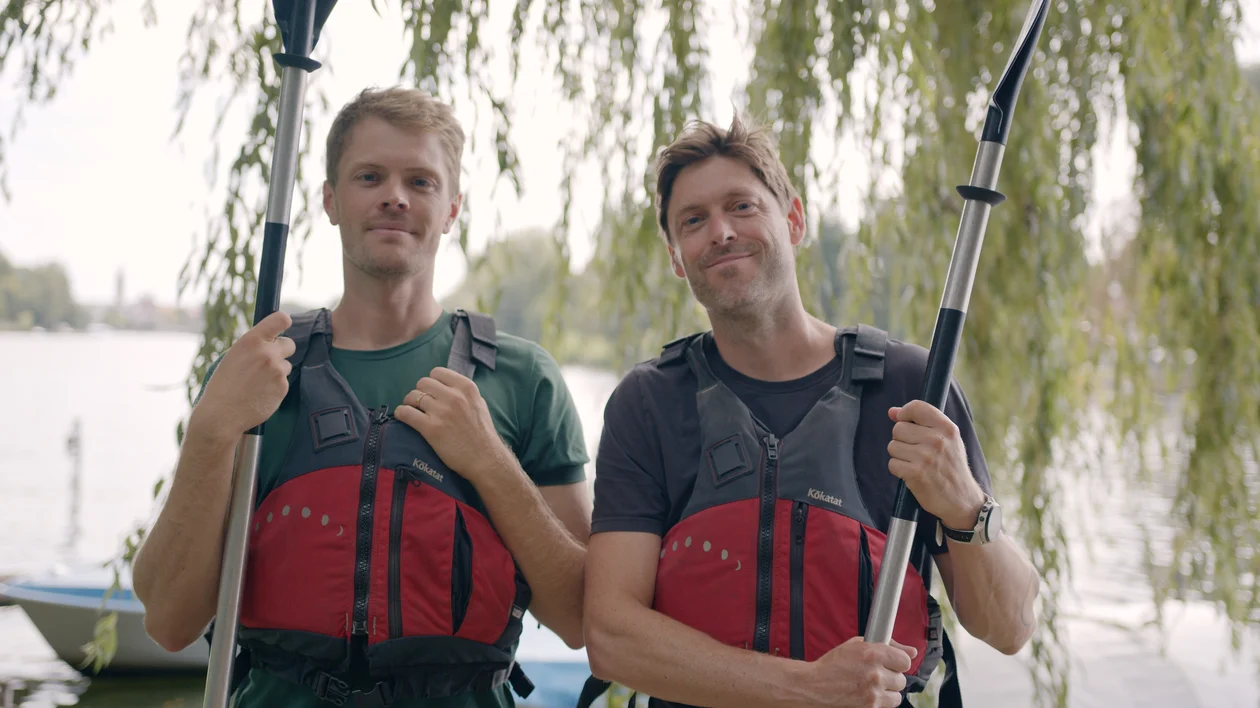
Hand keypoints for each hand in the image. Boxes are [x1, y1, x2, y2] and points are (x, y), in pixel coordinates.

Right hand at [191, 310, 295, 440]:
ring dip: (277, 371)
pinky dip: (275, 387)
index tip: (283, 324)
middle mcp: (267, 353)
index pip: (280, 319)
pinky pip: (284, 382)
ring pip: (286, 365)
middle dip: (281, 350)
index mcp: (251, 341)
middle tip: (268, 361)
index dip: (283, 321)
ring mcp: (278, 370)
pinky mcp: (283, 387)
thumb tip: (273, 340)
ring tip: (256, 383)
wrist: (221, 414)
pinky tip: (260, 393)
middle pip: (290, 344)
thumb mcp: (234, 356)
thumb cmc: (224, 384)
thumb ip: (254, 347)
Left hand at [394, 367, 512, 483]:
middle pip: (423, 383)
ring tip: (413, 411)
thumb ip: (463, 393)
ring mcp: (441, 412)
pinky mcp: (431, 428)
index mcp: (466, 387)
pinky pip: (406, 413)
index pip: (437, 372)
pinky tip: (403, 416)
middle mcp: (454, 396)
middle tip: (421, 404)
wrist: (485, 459)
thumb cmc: (482, 433)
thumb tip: (446, 386)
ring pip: (413, 396)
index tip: (431, 392)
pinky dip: (401, 413)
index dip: (431, 382)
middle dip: (420, 392)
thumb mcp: (479, 404)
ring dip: (410, 403)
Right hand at [804, 636, 915, 707]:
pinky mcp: (870, 707)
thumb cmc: (833, 664)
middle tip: (876, 674)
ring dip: (887, 691)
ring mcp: (873, 693)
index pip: (905, 661)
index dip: (897, 661)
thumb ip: (888, 645)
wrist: (814, 686)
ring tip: (871, 686)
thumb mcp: (857, 646)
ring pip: (897, 695)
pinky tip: (867, 694)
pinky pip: (888, 705)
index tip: (890, 662)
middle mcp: (875, 674)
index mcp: (872, 653)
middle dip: (890, 677)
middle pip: (901, 679)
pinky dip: (881, 701)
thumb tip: (912, 651)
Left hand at [886, 401, 985, 529]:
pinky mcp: (916, 473)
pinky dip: (898, 470)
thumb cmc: (951, 467)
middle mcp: (937, 440)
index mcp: (947, 428)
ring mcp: (926, 457)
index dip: (904, 413)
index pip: (916, 407)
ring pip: (893, 446)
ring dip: (900, 456)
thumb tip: (892, 412)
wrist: (962, 500)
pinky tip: (912, 474)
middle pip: (898, 428)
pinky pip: (892, 464)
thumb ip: (921, 422)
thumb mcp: (947, 440)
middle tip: (916, 452)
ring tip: (916, 463)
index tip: (905, 422)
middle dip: (902, 440)